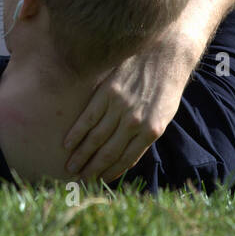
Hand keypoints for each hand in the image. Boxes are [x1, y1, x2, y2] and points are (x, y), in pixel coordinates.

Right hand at [62, 32, 201, 180]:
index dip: (110, 173)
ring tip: (70, 167)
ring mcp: (119, 107)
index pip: (126, 159)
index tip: (99, 181)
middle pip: (108, 152)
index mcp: (150, 131)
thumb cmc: (166, 87)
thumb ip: (145, 135)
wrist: (166, 54)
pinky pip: (88, 117)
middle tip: (80, 180)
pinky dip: (77, 132)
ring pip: (96, 138)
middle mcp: (134, 122)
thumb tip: (127, 156)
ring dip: (81, 155)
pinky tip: (68, 144)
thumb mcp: (164, 116)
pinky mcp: (107, 92)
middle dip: (93, 169)